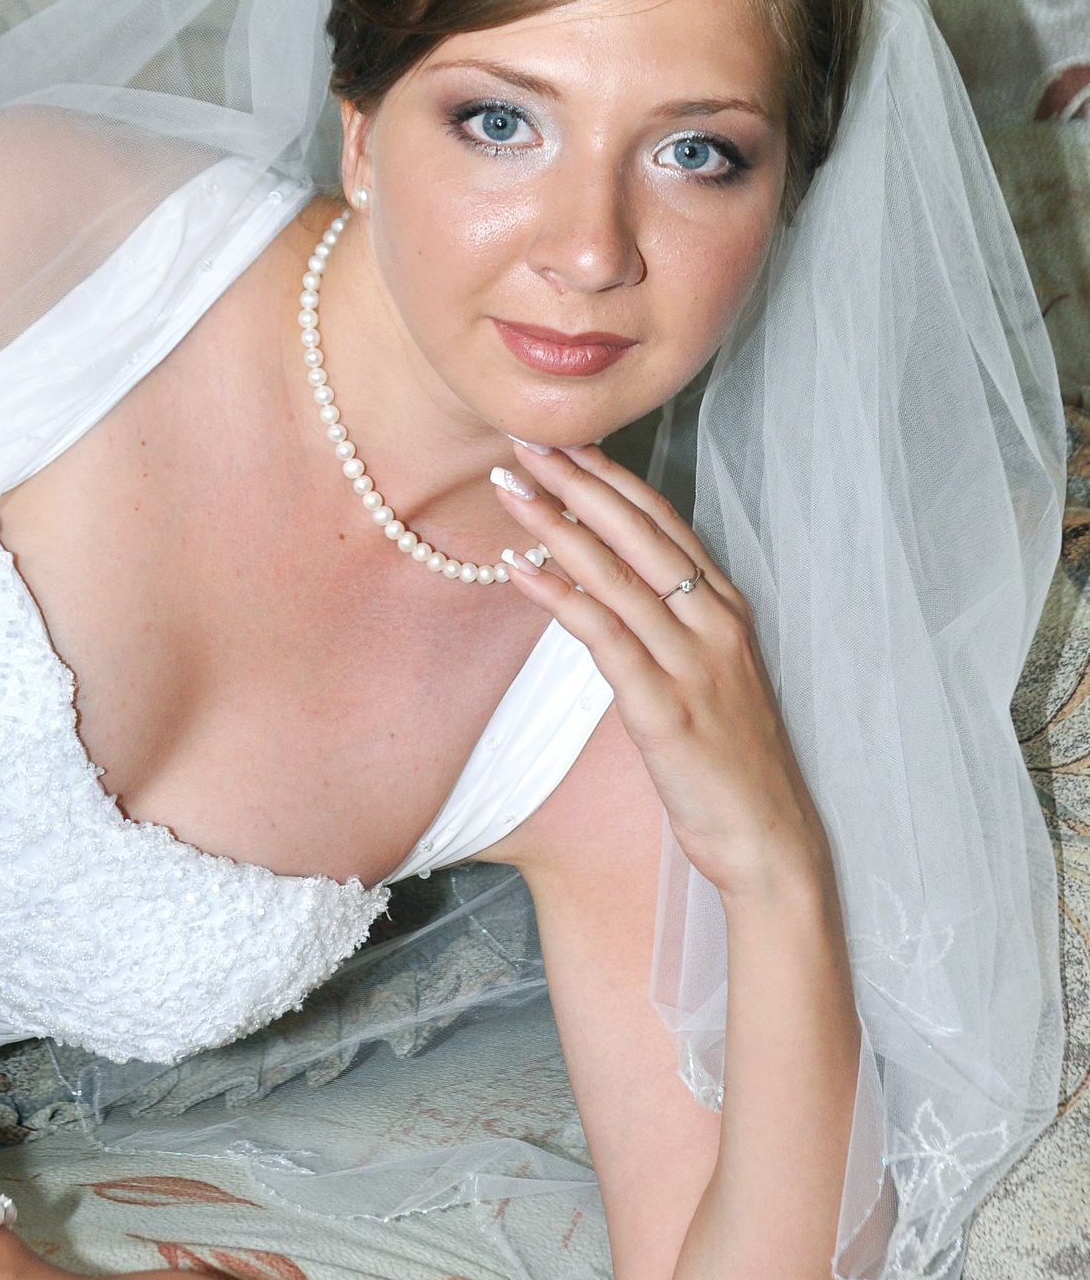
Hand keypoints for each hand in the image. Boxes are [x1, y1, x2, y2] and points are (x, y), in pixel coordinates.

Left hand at [492, 444, 829, 897]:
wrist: (770, 839)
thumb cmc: (732, 762)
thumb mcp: (710, 677)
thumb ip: (672, 626)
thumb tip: (610, 584)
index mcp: (728, 610)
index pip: (664, 521)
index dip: (611, 476)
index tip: (563, 440)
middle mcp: (716, 624)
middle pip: (638, 532)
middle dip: (577, 479)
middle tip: (524, 439)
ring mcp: (693, 664)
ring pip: (617, 574)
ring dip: (557, 523)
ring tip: (509, 487)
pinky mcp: (666, 708)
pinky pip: (604, 636)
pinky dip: (559, 594)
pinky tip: (518, 567)